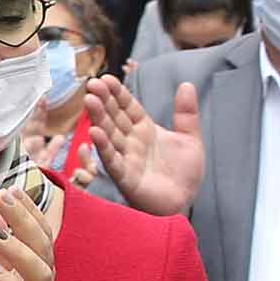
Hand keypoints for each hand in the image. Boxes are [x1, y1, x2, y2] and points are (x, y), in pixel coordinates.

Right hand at [85, 76, 203, 216]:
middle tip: (92, 84)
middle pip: (114, 117)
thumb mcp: (190, 139)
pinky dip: (104, 147)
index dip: (117, 93)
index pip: (128, 107)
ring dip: (98, 118)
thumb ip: (186, 113)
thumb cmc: (184, 173)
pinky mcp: (126, 177)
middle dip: (103, 101)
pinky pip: (112, 161)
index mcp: (144, 129)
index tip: (106, 78)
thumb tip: (186, 84)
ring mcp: (127, 158)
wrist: (185, 202)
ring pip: (109, 135)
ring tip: (89, 101)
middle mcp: (131, 142)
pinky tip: (94, 133)